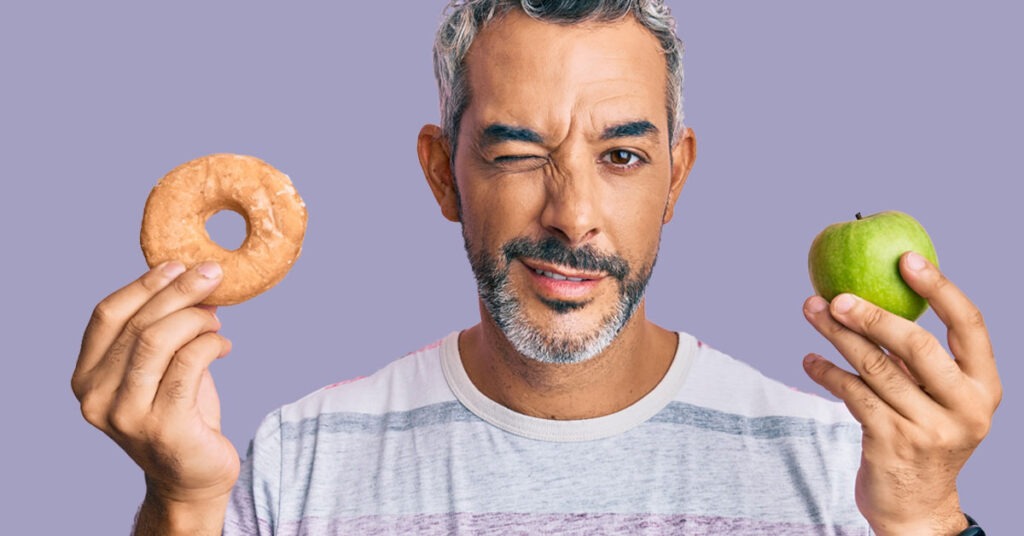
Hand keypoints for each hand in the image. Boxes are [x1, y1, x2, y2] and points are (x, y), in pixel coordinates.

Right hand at [71, 261, 238, 509]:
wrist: (193, 475)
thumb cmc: (179, 413)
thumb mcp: (160, 367)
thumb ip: (161, 330)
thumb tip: (189, 277)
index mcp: (86, 378)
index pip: (106, 316)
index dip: (143, 285)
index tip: (176, 265)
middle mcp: (96, 398)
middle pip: (137, 325)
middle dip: (179, 292)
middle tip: (212, 275)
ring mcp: (126, 415)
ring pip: (159, 340)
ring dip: (196, 318)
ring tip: (217, 317)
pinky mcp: (163, 426)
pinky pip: (189, 363)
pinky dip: (211, 342)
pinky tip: (225, 344)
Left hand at [801, 251, 1000, 534]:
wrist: (916, 507)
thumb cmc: (923, 436)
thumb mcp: (939, 400)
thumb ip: (921, 358)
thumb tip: (875, 291)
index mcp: (985, 388)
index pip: (969, 326)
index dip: (939, 288)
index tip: (907, 258)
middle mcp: (965, 408)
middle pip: (917, 345)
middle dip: (873, 315)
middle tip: (836, 296)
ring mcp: (930, 428)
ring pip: (877, 368)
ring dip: (839, 337)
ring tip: (812, 313)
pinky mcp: (892, 443)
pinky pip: (853, 394)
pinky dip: (828, 372)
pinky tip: (810, 359)